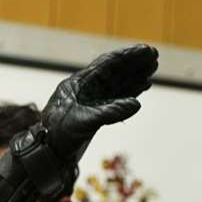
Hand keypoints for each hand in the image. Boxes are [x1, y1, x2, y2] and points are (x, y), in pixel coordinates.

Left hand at [39, 44, 157, 162]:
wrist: (48, 151)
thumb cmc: (59, 133)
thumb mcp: (84, 122)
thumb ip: (109, 113)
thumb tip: (136, 105)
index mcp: (79, 84)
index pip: (106, 64)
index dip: (126, 56)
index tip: (145, 50)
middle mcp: (85, 88)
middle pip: (113, 71)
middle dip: (133, 63)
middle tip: (154, 55)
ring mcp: (90, 99)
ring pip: (115, 83)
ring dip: (134, 75)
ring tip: (152, 68)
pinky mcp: (94, 111)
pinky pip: (115, 96)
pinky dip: (129, 91)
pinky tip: (142, 86)